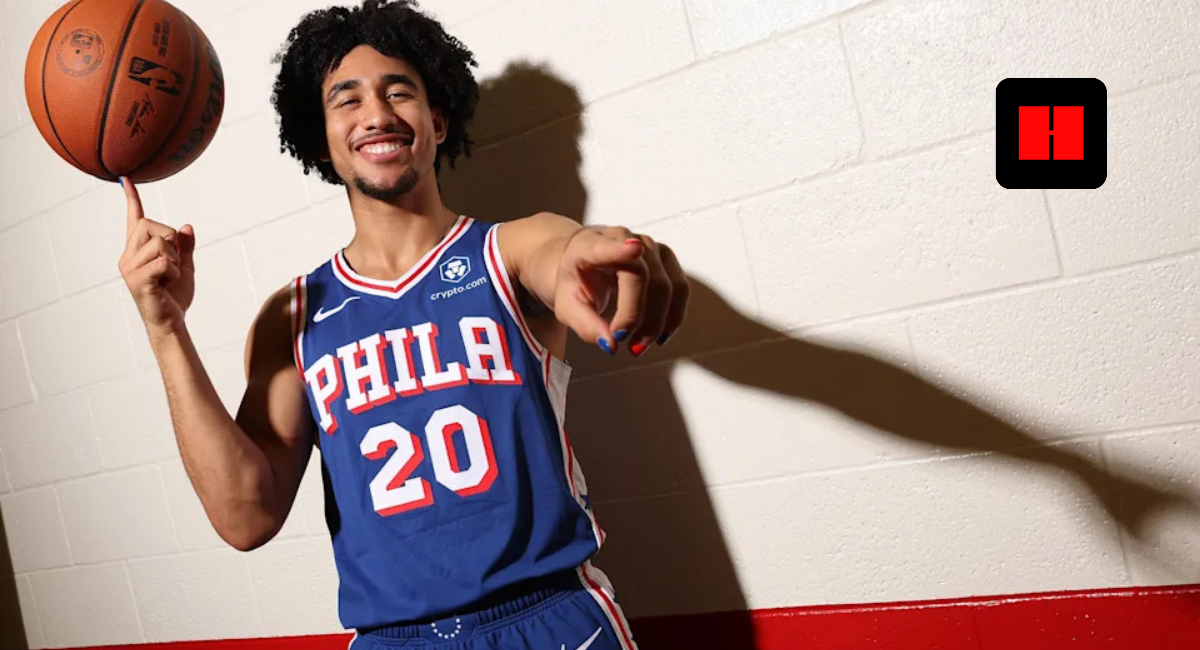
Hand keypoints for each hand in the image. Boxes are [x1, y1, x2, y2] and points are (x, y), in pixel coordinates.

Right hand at [117, 177, 195, 339]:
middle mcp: (128, 256)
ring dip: (175, 259)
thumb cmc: (174, 296)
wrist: (171, 321)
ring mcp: (130, 268)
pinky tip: (168, 283)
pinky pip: (163, 261)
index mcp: (138, 250)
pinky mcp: (137, 280)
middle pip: (151, 225)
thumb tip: (186, 227)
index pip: (134, 219)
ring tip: (169, 276)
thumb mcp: (185, 266)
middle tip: (173, 263)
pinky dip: (174, 270)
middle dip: (171, 240)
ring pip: (160, 242)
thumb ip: (185, 247)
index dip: (132, 198)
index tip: (126, 179)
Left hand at [553, 226, 688, 355]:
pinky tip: (661, 335)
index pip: (607, 246)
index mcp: (590, 245)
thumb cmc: (575, 281)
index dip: (621, 249)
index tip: (633, 249)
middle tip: (622, 342)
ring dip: (657, 321)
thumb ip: (585, 324)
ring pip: (667, 284)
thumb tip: (611, 345)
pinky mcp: (665, 257)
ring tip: (638, 345)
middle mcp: (623, 238)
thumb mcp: (567, 306)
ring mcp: (649, 245)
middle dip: (636, 316)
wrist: (584, 261)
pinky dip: (673, 315)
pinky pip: (680, 288)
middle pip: (643, 276)